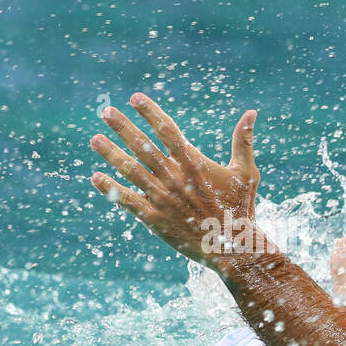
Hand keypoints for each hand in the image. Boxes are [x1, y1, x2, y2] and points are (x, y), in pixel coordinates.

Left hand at [90, 93, 262, 267]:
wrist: (232, 248)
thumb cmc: (241, 208)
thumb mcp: (246, 172)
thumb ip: (244, 141)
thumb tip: (252, 112)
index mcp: (194, 163)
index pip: (168, 130)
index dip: (150, 112)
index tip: (135, 98)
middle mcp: (175, 178)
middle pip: (143, 146)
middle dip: (123, 127)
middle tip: (106, 112)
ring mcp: (163, 198)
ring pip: (131, 170)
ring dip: (111, 154)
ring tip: (94, 139)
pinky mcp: (155, 219)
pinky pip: (128, 201)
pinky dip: (111, 188)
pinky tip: (95, 177)